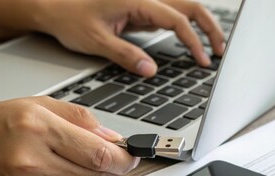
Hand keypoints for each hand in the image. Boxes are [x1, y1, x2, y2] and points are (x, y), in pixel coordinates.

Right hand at [0, 97, 138, 175]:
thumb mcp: (40, 105)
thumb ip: (82, 119)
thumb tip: (114, 137)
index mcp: (40, 129)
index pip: (100, 154)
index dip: (125, 157)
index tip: (134, 155)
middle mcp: (33, 160)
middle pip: (96, 174)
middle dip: (115, 167)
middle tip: (119, 157)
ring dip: (96, 175)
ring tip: (87, 159)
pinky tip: (63, 170)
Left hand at [35, 0, 224, 76]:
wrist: (53, 6)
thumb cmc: (69, 18)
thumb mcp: (96, 41)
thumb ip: (126, 55)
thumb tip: (151, 70)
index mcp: (136, 0)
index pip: (176, 19)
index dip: (193, 41)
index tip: (202, 60)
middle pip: (189, 6)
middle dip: (210, 27)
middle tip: (221, 50)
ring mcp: (144, 3)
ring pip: (183, 8)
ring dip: (201, 25)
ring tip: (213, 47)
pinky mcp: (140, 10)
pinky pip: (170, 16)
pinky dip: (185, 28)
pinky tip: (190, 43)